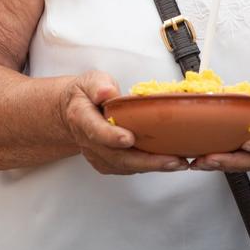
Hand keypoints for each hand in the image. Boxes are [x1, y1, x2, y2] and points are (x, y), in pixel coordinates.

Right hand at [61, 70, 191, 174]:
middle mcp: (88, 141)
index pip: (95, 130)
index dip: (111, 136)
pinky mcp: (107, 163)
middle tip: (171, 160)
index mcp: (82, 117)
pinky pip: (128, 168)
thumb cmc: (85, 95)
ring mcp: (97, 155)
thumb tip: (107, 92)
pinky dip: (148, 167)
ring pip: (125, 166)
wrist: (72, 112)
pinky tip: (167, 163)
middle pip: (116, 156)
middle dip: (145, 161)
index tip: (129, 138)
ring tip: (177, 163)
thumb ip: (98, 85)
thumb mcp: (89, 80)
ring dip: (152, 166)